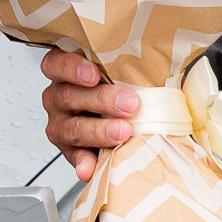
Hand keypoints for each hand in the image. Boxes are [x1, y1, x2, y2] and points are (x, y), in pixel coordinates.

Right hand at [40, 47, 140, 178]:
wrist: (128, 119)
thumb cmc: (124, 89)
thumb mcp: (124, 71)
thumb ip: (131, 64)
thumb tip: (165, 55)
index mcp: (67, 71)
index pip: (56, 63)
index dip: (71, 68)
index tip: (94, 75)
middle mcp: (59, 96)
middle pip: (68, 95)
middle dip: (101, 100)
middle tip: (130, 105)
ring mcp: (62, 123)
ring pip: (71, 127)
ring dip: (98, 131)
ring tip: (122, 132)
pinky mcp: (70, 149)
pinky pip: (74, 157)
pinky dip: (84, 163)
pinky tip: (91, 167)